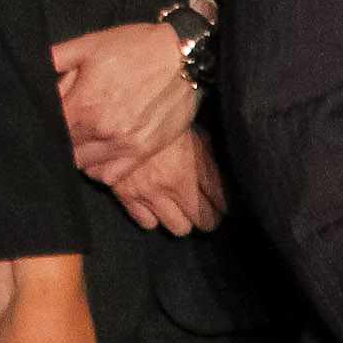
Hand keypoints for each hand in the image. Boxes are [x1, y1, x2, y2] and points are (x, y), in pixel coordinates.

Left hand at [54, 22, 196, 181]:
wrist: (185, 56)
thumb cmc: (135, 47)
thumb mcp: (89, 44)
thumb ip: (56, 59)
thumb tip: (31, 68)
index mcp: (83, 102)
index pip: (49, 127)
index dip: (43, 123)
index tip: (46, 117)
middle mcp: (101, 128)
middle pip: (64, 147)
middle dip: (60, 138)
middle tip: (66, 125)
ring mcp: (124, 143)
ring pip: (83, 164)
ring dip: (77, 154)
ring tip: (81, 138)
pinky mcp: (144, 151)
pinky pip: (110, 175)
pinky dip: (99, 170)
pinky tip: (98, 153)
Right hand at [110, 130, 225, 233]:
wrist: (116, 114)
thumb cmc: (158, 120)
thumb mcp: (192, 131)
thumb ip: (209, 156)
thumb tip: (224, 178)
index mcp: (197, 166)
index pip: (225, 203)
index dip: (226, 202)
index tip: (222, 200)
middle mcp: (176, 184)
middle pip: (207, 221)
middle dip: (208, 215)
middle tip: (204, 206)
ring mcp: (150, 192)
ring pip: (180, 228)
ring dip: (182, 219)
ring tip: (179, 209)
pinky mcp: (126, 195)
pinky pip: (148, 223)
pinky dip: (152, 217)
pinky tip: (154, 205)